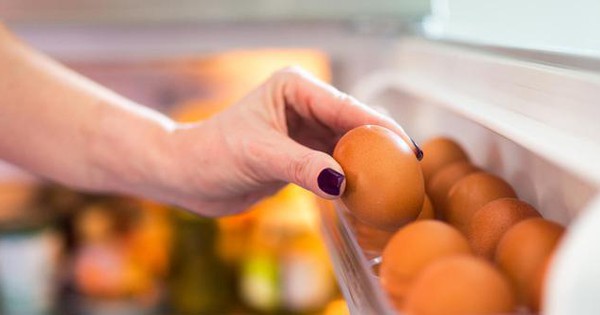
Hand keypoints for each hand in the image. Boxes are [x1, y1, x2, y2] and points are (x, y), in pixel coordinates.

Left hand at [159, 67, 420, 215]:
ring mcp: (305, 129)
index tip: (406, 147)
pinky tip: (369, 188)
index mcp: (295, 88)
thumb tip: (342, 182)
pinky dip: (351, 174)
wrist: (189, 177)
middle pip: (353, 123)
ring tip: (397, 180)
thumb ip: (301, 167)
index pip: (345, 106)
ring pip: (348, 143)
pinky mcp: (303, 153)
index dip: (379, 126)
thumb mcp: (259, 156)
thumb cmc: (213, 154)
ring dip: (369, 160)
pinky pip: (336, 162)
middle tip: (410, 167)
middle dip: (381, 143)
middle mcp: (304, 103)